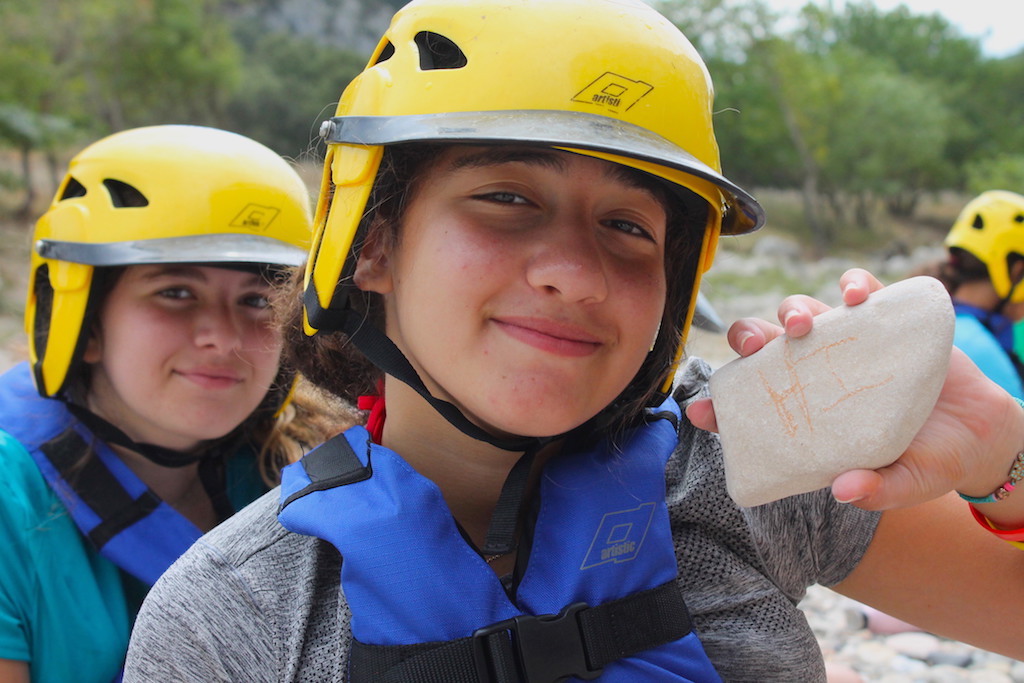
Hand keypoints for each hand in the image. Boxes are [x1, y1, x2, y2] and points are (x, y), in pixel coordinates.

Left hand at [686, 268, 1023, 515]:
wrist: (981, 433)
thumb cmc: (928, 461)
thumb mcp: (904, 484)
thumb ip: (876, 490)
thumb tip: (844, 490)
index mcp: (804, 416)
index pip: (748, 407)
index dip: (719, 407)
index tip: (700, 411)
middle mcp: (814, 374)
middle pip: (763, 347)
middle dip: (747, 339)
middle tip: (754, 347)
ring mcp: (844, 344)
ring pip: (801, 313)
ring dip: (791, 311)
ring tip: (801, 326)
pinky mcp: (882, 321)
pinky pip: (859, 292)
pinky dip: (854, 285)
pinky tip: (858, 296)